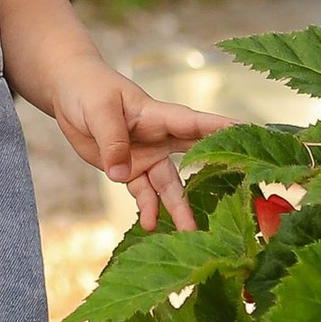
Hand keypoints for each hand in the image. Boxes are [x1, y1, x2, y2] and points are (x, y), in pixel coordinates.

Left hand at [48, 60, 221, 232]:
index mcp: (158, 116)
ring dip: (178, 206)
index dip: (222, 130)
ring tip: (189, 232)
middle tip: (238, 192)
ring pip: (169, 184)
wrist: (69, 93)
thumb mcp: (100, 111)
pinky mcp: (130, 168)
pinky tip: (151, 224)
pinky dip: (148, 208)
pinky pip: (143, 192)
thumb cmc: (90, 89)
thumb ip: (113, 141)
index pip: (196, 124)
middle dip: (215, 174)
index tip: (251, 136)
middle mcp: (159, 137)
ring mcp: (147, 154)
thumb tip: (121, 175)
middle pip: (193, 158)